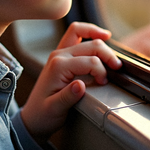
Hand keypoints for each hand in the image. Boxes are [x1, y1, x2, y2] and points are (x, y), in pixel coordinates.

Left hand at [20, 22, 121, 143]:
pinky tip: (101, 37)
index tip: (104, 83)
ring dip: (99, 39)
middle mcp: (58, 55)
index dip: (101, 71)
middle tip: (117, 67)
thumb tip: (80, 86)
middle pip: (90, 44)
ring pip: (82, 32)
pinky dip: (90, 32)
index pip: (89, 61)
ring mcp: (59, 52)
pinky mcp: (62, 54)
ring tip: (111, 51)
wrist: (33, 116)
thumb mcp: (54, 110)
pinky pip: (76, 33)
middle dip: (107, 53)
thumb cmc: (43, 114)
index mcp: (58, 66)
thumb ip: (67, 97)